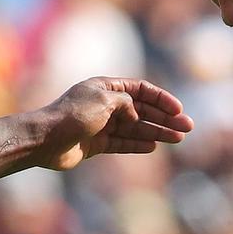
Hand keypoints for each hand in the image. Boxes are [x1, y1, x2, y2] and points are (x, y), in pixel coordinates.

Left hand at [34, 78, 192, 169]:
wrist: (45, 140)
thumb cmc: (72, 115)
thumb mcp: (103, 100)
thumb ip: (126, 103)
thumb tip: (137, 114)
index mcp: (106, 87)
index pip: (141, 90)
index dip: (162, 98)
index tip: (179, 109)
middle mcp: (105, 104)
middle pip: (142, 109)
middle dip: (165, 118)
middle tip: (187, 128)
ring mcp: (102, 124)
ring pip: (136, 127)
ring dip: (157, 132)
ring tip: (178, 139)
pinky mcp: (97, 143)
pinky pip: (123, 143)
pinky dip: (138, 144)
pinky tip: (154, 146)